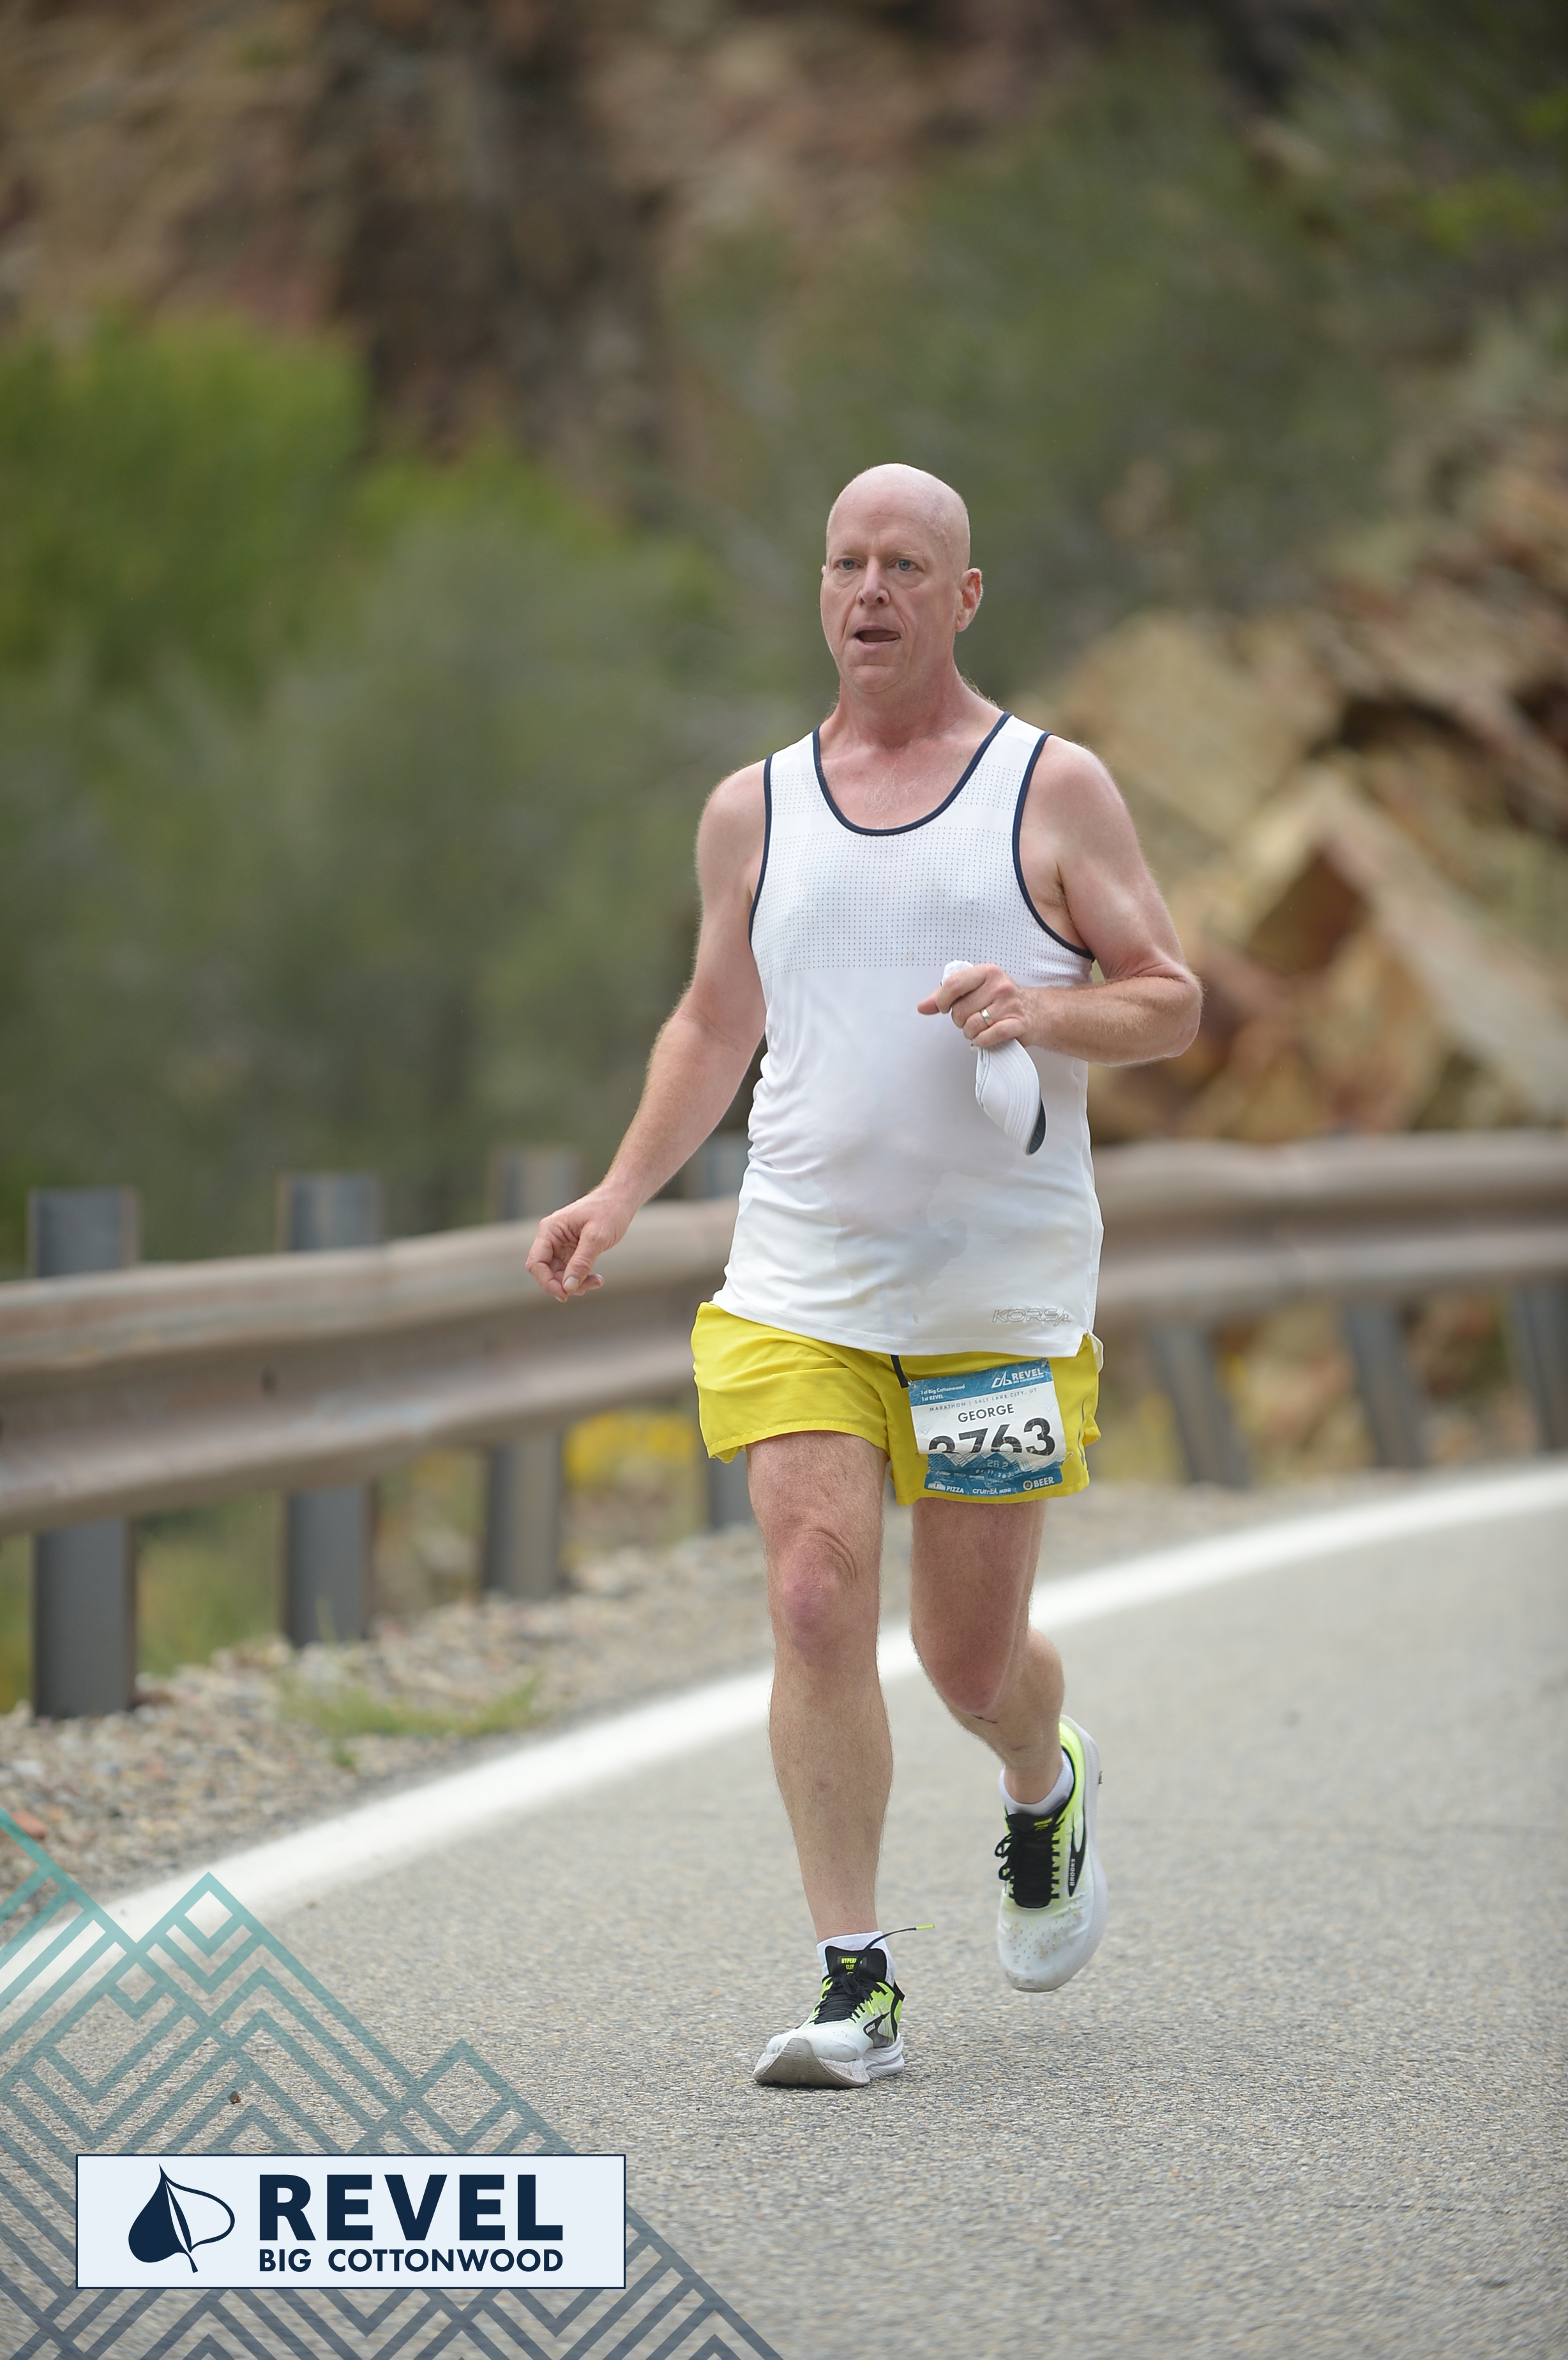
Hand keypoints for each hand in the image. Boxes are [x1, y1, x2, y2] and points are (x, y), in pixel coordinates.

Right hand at [524, 1187, 634, 1301]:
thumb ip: (581, 1262)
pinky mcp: (570, 1251)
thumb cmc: (609, 1211)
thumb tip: (568, 1287)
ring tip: (597, 1281)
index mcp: (550, 1230)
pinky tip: (596, 1278)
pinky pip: (569, 1271)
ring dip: (575, 1283)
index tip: (564, 1294)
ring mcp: (560, 1245)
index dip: (546, 1282)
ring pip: (559, 1275)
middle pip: (547, 1272)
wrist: (621, 1200)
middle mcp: (551, 1238)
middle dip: (565, 1284)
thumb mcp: (596, 1237)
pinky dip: (581, 1278)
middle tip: (589, 1286)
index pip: (536, 1263)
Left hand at [917, 962, 1026, 1046]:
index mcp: (987, 972)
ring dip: (970, 1032)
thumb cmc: (1002, 999)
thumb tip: (923, 1006)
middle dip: (959, 1020)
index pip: (954, 984)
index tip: (944, 1007)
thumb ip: (946, 996)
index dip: (942, 1000)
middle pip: (960, 1010)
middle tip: (970, 1018)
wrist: (1037, 1011)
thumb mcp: (975, 989)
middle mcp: (999, 986)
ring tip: (979, 1027)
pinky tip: (985, 1036)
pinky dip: (981, 1041)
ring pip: (972, 1026)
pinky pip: (988, 1037)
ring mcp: (1010, 1005)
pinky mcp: (1018, 1024)